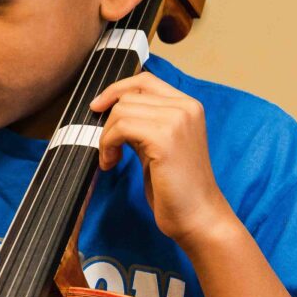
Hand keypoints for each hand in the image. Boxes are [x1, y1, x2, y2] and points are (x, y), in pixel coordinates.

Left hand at [89, 74, 237, 248]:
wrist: (198, 216)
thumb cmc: (176, 188)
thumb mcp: (159, 145)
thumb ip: (144, 123)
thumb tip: (113, 110)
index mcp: (188, 106)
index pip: (145, 81)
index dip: (116, 90)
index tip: (98, 107)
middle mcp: (186, 107)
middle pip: (129, 96)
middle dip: (109, 122)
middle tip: (108, 149)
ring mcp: (177, 120)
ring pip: (122, 111)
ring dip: (107, 137)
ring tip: (111, 159)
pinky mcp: (165, 138)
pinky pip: (121, 128)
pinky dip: (108, 145)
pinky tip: (112, 163)